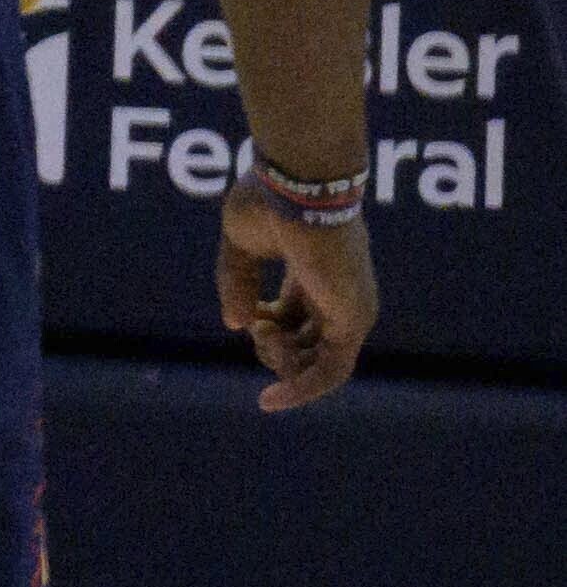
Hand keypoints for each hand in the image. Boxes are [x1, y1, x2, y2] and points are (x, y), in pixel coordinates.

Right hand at [218, 167, 376, 412]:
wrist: (301, 186)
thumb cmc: (270, 201)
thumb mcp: (241, 244)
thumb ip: (236, 284)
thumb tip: (235, 325)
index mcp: (315, 273)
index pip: (295, 317)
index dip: (263, 327)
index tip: (245, 319)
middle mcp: (340, 296)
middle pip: (306, 343)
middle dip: (271, 347)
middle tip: (254, 326)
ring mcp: (350, 309)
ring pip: (317, 363)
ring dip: (279, 362)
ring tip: (262, 332)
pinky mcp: (351, 321)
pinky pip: (329, 371)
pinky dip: (301, 390)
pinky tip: (270, 400)